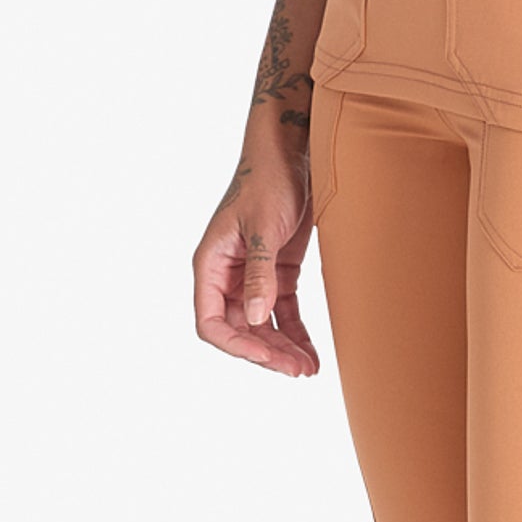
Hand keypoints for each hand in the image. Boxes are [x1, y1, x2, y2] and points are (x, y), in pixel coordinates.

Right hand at [192, 131, 320, 376]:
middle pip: (240, 329)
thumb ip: (258, 273)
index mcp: (211, 264)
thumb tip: (253, 320)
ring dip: (283, 347)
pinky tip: (311, 351)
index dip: (236, 345)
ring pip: (262, 323)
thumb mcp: (264, 226)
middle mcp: (227, 274)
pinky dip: (295, 330)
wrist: (292, 150)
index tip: (266, 357)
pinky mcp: (278, 269)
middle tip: (297, 371)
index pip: (211, 321)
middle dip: (267, 352)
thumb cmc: (269, 179)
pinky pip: (282, 309)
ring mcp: (253, 273)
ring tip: (308, 369)